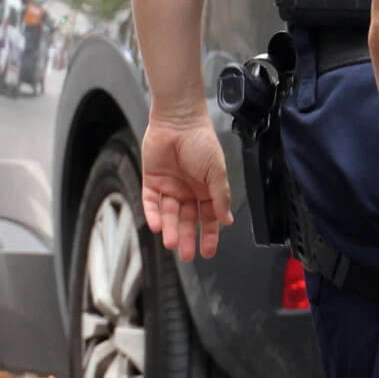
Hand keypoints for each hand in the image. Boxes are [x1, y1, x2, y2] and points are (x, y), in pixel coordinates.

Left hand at [142, 116, 232, 262]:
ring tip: (171, 243)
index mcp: (207, 190)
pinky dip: (153, 214)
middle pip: (187, 220)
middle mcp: (188, 192)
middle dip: (187, 237)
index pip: (208, 218)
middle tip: (187, 254)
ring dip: (170, 229)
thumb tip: (227, 219)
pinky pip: (151, 202)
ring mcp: (169, 187)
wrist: (178, 122)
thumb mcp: (217, 171)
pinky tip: (156, 225)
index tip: (208, 251)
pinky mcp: (152, 181)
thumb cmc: (202, 142)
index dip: (209, 235)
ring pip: (169, 214)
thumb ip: (220, 196)